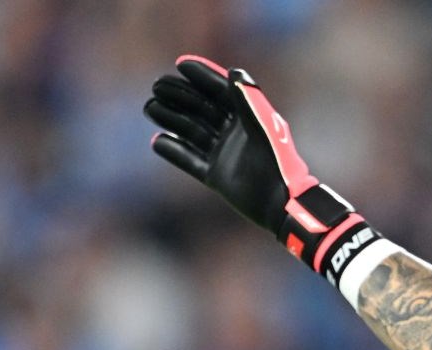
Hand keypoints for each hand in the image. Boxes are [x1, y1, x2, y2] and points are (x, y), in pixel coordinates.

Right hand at [144, 55, 370, 279]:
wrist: (281, 204)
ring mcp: (224, 154)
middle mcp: (234, 133)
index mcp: (247, 117)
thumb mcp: (262, 127)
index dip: (202, 76)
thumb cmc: (277, 163)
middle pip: (202, 109)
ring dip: (171, 118)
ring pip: (192, 131)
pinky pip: (190, 160)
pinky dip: (174, 150)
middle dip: (180, 96)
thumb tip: (234, 72)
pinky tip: (157, 140)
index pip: (220, 91)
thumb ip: (248, 101)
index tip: (181, 63)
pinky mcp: (216, 176)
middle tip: (156, 86)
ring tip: (150, 107)